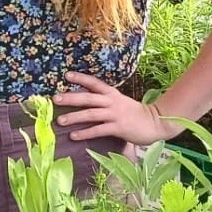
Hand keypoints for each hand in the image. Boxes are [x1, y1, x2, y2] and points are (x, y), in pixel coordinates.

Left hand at [53, 72, 173, 145]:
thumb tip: (87, 103)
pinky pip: (98, 130)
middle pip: (88, 98)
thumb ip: (106, 102)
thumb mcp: (121, 103)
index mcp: (113, 94)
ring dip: (74, 117)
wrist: (156, 122)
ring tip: (60, 121)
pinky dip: (85, 133)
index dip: (81, 79)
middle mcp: (112, 102)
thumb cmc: (136, 114)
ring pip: (91, 114)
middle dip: (71, 98)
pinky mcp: (118, 128)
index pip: (94, 83)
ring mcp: (115, 115)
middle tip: (55, 98)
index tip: (66, 75)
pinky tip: (74, 136)